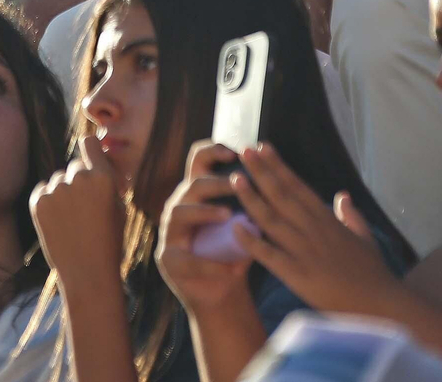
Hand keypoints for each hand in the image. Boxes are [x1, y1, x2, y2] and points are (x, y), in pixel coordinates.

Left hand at [29, 135, 125, 286]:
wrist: (87, 273)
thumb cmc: (109, 241)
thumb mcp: (119, 207)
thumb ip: (107, 181)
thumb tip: (97, 158)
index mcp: (103, 177)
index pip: (90, 144)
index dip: (89, 150)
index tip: (88, 156)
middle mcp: (79, 177)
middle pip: (74, 167)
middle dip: (79, 180)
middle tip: (84, 207)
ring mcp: (56, 189)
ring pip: (58, 181)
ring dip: (63, 193)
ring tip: (72, 220)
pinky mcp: (38, 201)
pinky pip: (43, 191)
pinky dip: (48, 202)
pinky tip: (58, 222)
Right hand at [157, 142, 253, 317]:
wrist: (221, 291)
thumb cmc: (233, 250)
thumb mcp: (243, 224)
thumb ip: (250, 203)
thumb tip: (273, 178)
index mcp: (197, 193)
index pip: (198, 161)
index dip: (212, 151)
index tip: (235, 152)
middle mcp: (180, 205)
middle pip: (193, 184)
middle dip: (216, 182)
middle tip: (239, 183)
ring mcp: (170, 231)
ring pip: (180, 211)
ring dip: (205, 212)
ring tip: (228, 215)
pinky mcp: (168, 258)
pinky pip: (186, 257)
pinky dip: (210, 264)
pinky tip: (231, 268)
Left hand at [226, 144, 397, 314]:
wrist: (379, 305)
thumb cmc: (373, 274)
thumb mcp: (365, 237)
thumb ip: (352, 215)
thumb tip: (343, 195)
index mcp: (328, 219)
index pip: (298, 186)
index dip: (279, 166)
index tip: (263, 148)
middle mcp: (313, 229)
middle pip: (282, 195)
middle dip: (262, 172)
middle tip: (244, 151)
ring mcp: (304, 251)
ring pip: (272, 219)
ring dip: (251, 198)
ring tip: (234, 179)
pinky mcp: (297, 275)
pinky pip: (269, 255)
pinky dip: (251, 241)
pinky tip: (235, 227)